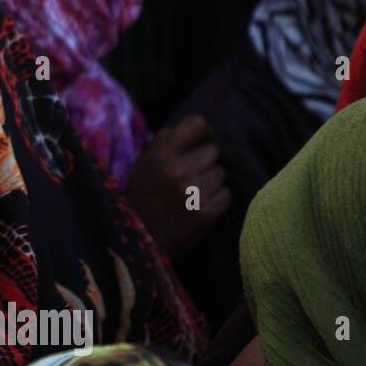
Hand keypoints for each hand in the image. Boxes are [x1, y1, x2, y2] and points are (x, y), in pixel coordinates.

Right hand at [126, 114, 229, 257]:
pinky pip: (226, 195)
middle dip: (203, 163)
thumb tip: (198, 128)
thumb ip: (166, 144)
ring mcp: (193, 192)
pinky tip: (199, 206)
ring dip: (210, 183)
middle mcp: (178, 170)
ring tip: (191, 194)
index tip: (200, 142)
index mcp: (160, 154)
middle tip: (189, 177)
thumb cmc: (143, 198)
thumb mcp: (144, 165)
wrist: (139, 240)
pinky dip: (216, 200)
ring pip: (220, 174)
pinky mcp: (206, 213)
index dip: (202, 133)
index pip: (196, 125)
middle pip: (212, 152)